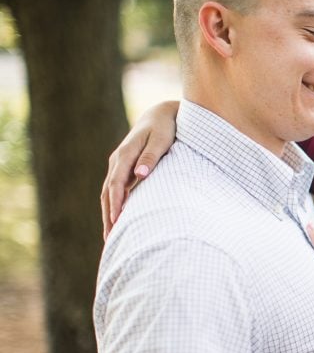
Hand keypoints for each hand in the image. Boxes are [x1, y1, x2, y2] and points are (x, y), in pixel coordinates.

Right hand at [101, 100, 179, 238]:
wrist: (160, 114)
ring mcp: (119, 164)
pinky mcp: (124, 168)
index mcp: (125, 154)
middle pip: (108, 192)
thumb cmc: (165, 128)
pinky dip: (114, 205)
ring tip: (110, 236)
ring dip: (108, 214)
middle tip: (110, 238)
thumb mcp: (161, 140)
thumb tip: (140, 175)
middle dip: (108, 215)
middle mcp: (117, 160)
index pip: (116, 183)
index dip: (116, 203)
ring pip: (109, 193)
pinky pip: (115, 190)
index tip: (117, 221)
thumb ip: (151, 157)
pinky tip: (117, 220)